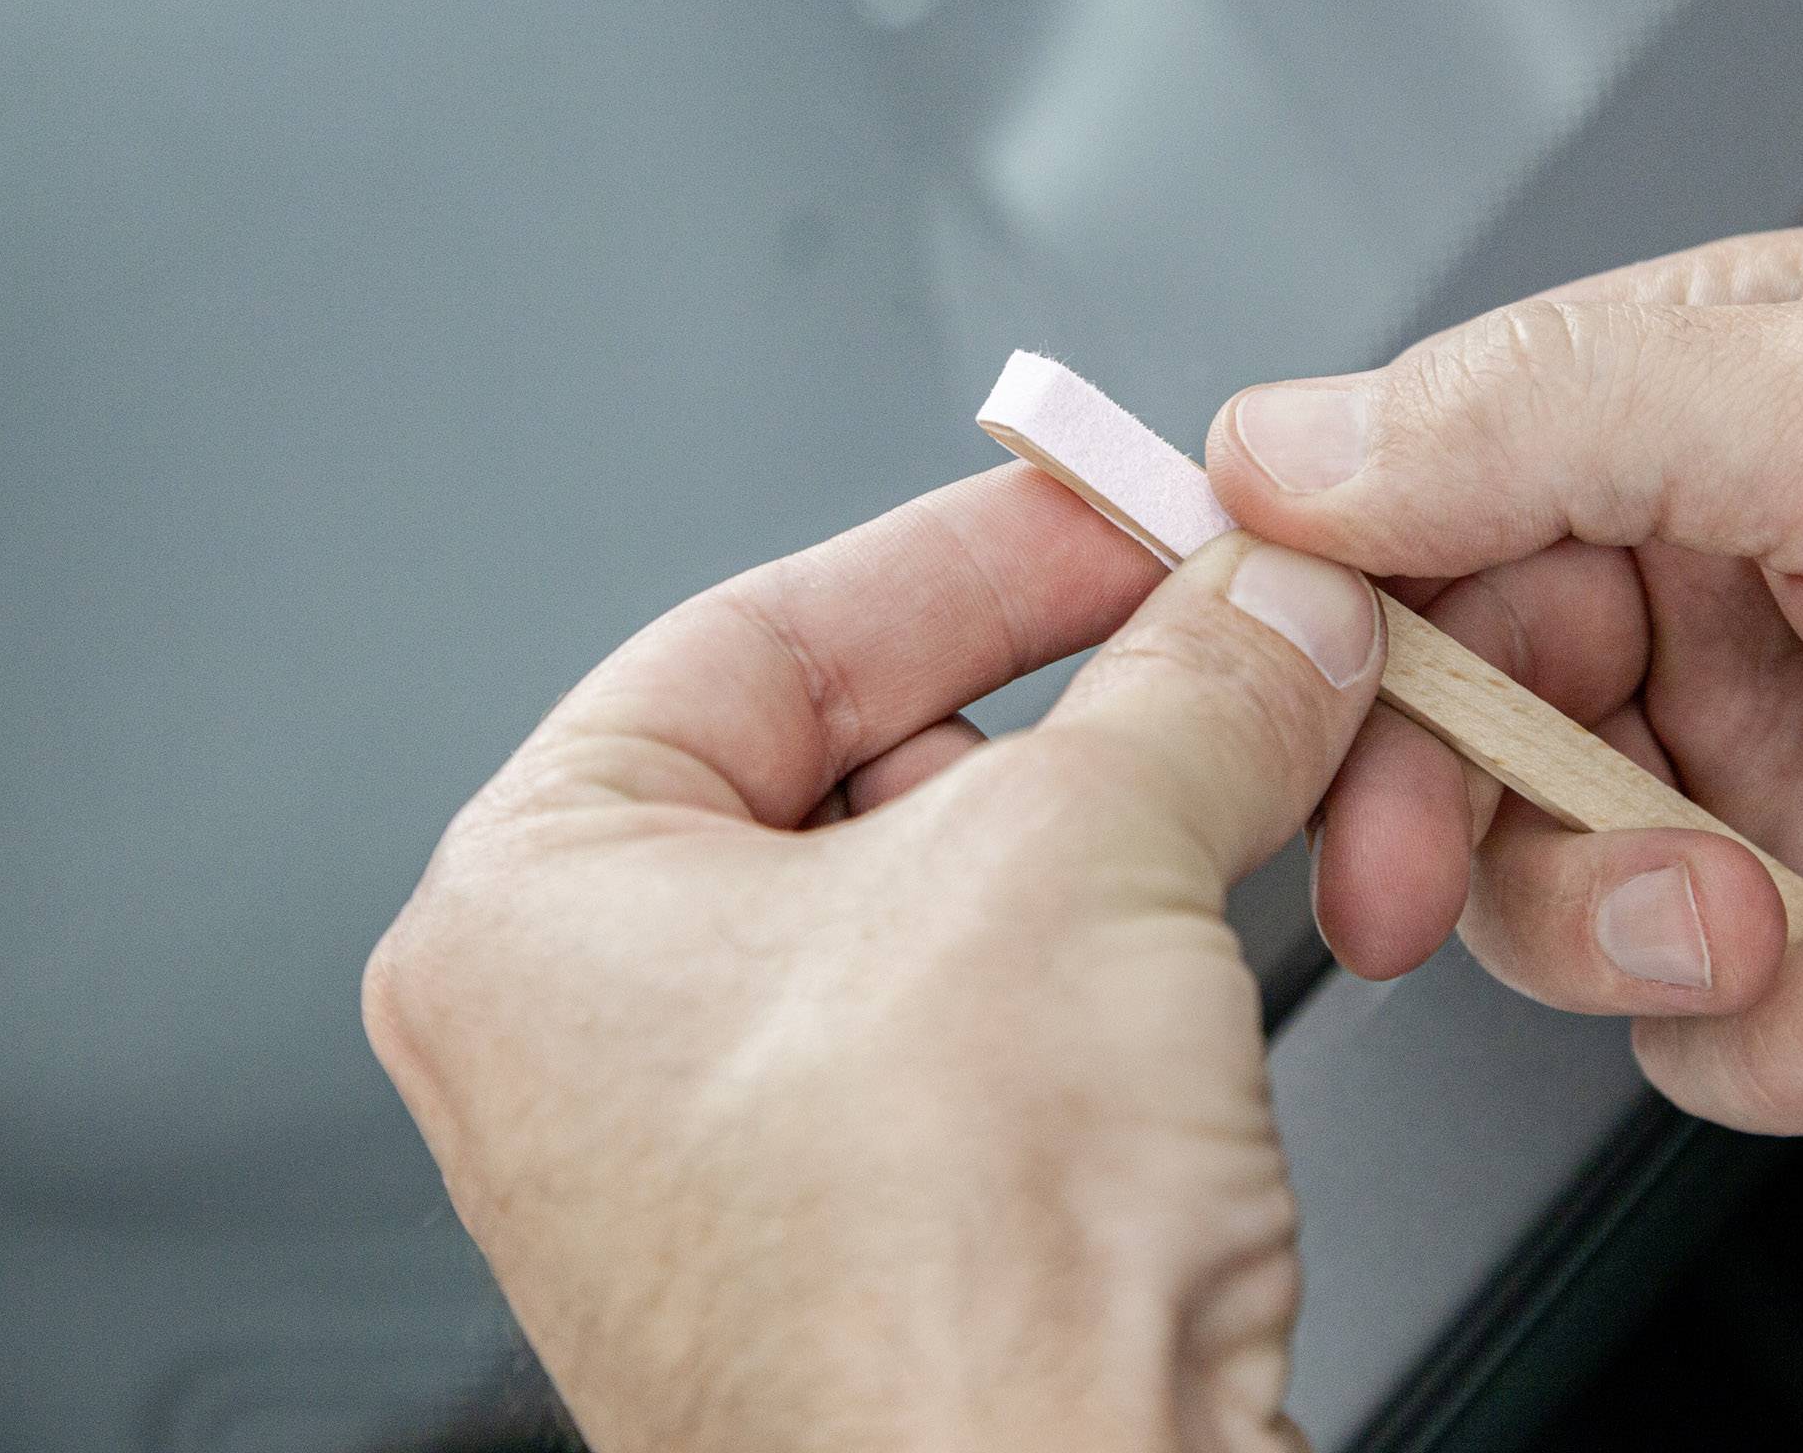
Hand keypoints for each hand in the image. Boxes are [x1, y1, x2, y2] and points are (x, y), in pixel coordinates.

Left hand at [363, 466, 1383, 1449]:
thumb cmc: (940, 1295)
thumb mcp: (1084, 863)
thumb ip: (1190, 681)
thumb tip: (1270, 604)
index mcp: (532, 917)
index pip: (760, 633)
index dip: (967, 549)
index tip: (1115, 507)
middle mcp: (603, 1041)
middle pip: (875, 759)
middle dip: (1082, 694)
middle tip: (1228, 632)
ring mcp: (735, 1149)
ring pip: (963, 889)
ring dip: (1134, 821)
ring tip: (1257, 776)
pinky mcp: (877, 1227)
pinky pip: (1007, 1014)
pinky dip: (1131, 950)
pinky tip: (1232, 927)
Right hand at [1208, 226, 1802, 1140]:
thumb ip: (1557, 414)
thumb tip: (1293, 440)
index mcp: (1697, 411)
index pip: (1413, 491)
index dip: (1316, 598)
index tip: (1264, 684)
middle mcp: (1706, 596)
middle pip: (1441, 720)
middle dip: (1445, 818)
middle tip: (1428, 876)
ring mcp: (1757, 777)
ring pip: (1544, 898)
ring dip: (1647, 935)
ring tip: (1785, 917)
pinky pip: (1694, 1031)